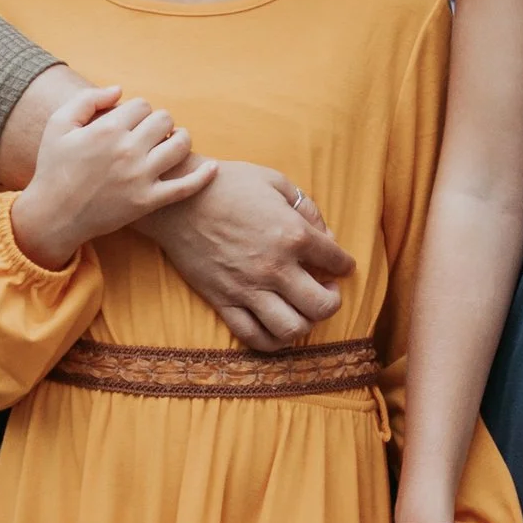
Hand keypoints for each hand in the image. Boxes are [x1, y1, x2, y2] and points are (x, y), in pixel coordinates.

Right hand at [8, 86, 214, 270]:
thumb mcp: (59, 125)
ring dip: (180, 138)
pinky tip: (212, 167)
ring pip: (180, 144)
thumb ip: (87, 100)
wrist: (54, 216)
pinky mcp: (149, 201)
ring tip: (171, 141)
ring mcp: (141, 177)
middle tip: (149, 133)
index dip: (137, 111)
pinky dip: (203, 176)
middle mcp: (128, 150)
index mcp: (107, 129)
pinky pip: (185, 187)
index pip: (142, 105)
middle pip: (164, 120)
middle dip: (158, 122)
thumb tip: (120, 90)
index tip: (129, 122)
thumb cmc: (53, 167)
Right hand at [155, 161, 356, 350]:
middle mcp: (275, 267)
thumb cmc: (228, 184)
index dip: (345, 264)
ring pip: (292, 329)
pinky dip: (272, 341)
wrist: (177, 200)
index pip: (337, 261)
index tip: (341, 265)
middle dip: (333, 301)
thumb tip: (327, 236)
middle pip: (322, 305)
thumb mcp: (275, 182)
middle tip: (326, 290)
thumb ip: (307, 209)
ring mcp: (248, 288)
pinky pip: (253, 336)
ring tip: (302, 309)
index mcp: (292, 234)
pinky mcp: (223, 301)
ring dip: (306, 323)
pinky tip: (277, 326)